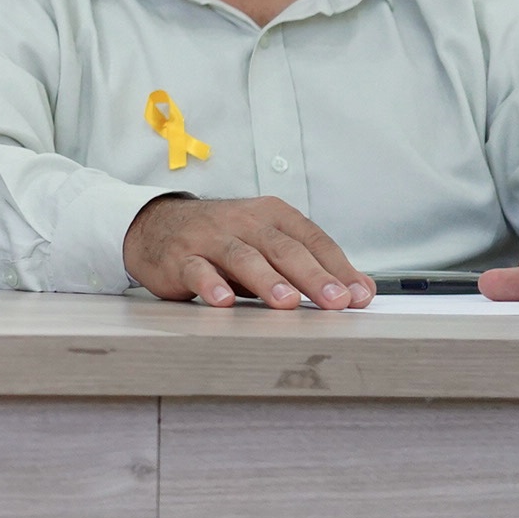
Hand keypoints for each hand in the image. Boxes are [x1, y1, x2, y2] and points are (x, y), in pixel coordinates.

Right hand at [124, 194, 372, 309]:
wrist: (157, 226)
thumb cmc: (224, 240)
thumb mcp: (268, 243)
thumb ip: (310, 264)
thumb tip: (362, 291)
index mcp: (271, 215)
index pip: (311, 239)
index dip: (337, 267)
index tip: (358, 296)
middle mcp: (242, 221)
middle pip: (282, 248)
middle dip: (312, 276)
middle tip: (335, 300)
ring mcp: (209, 238)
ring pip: (242, 257)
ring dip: (266, 280)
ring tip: (287, 302)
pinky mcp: (180, 257)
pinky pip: (196, 270)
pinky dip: (210, 284)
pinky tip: (223, 300)